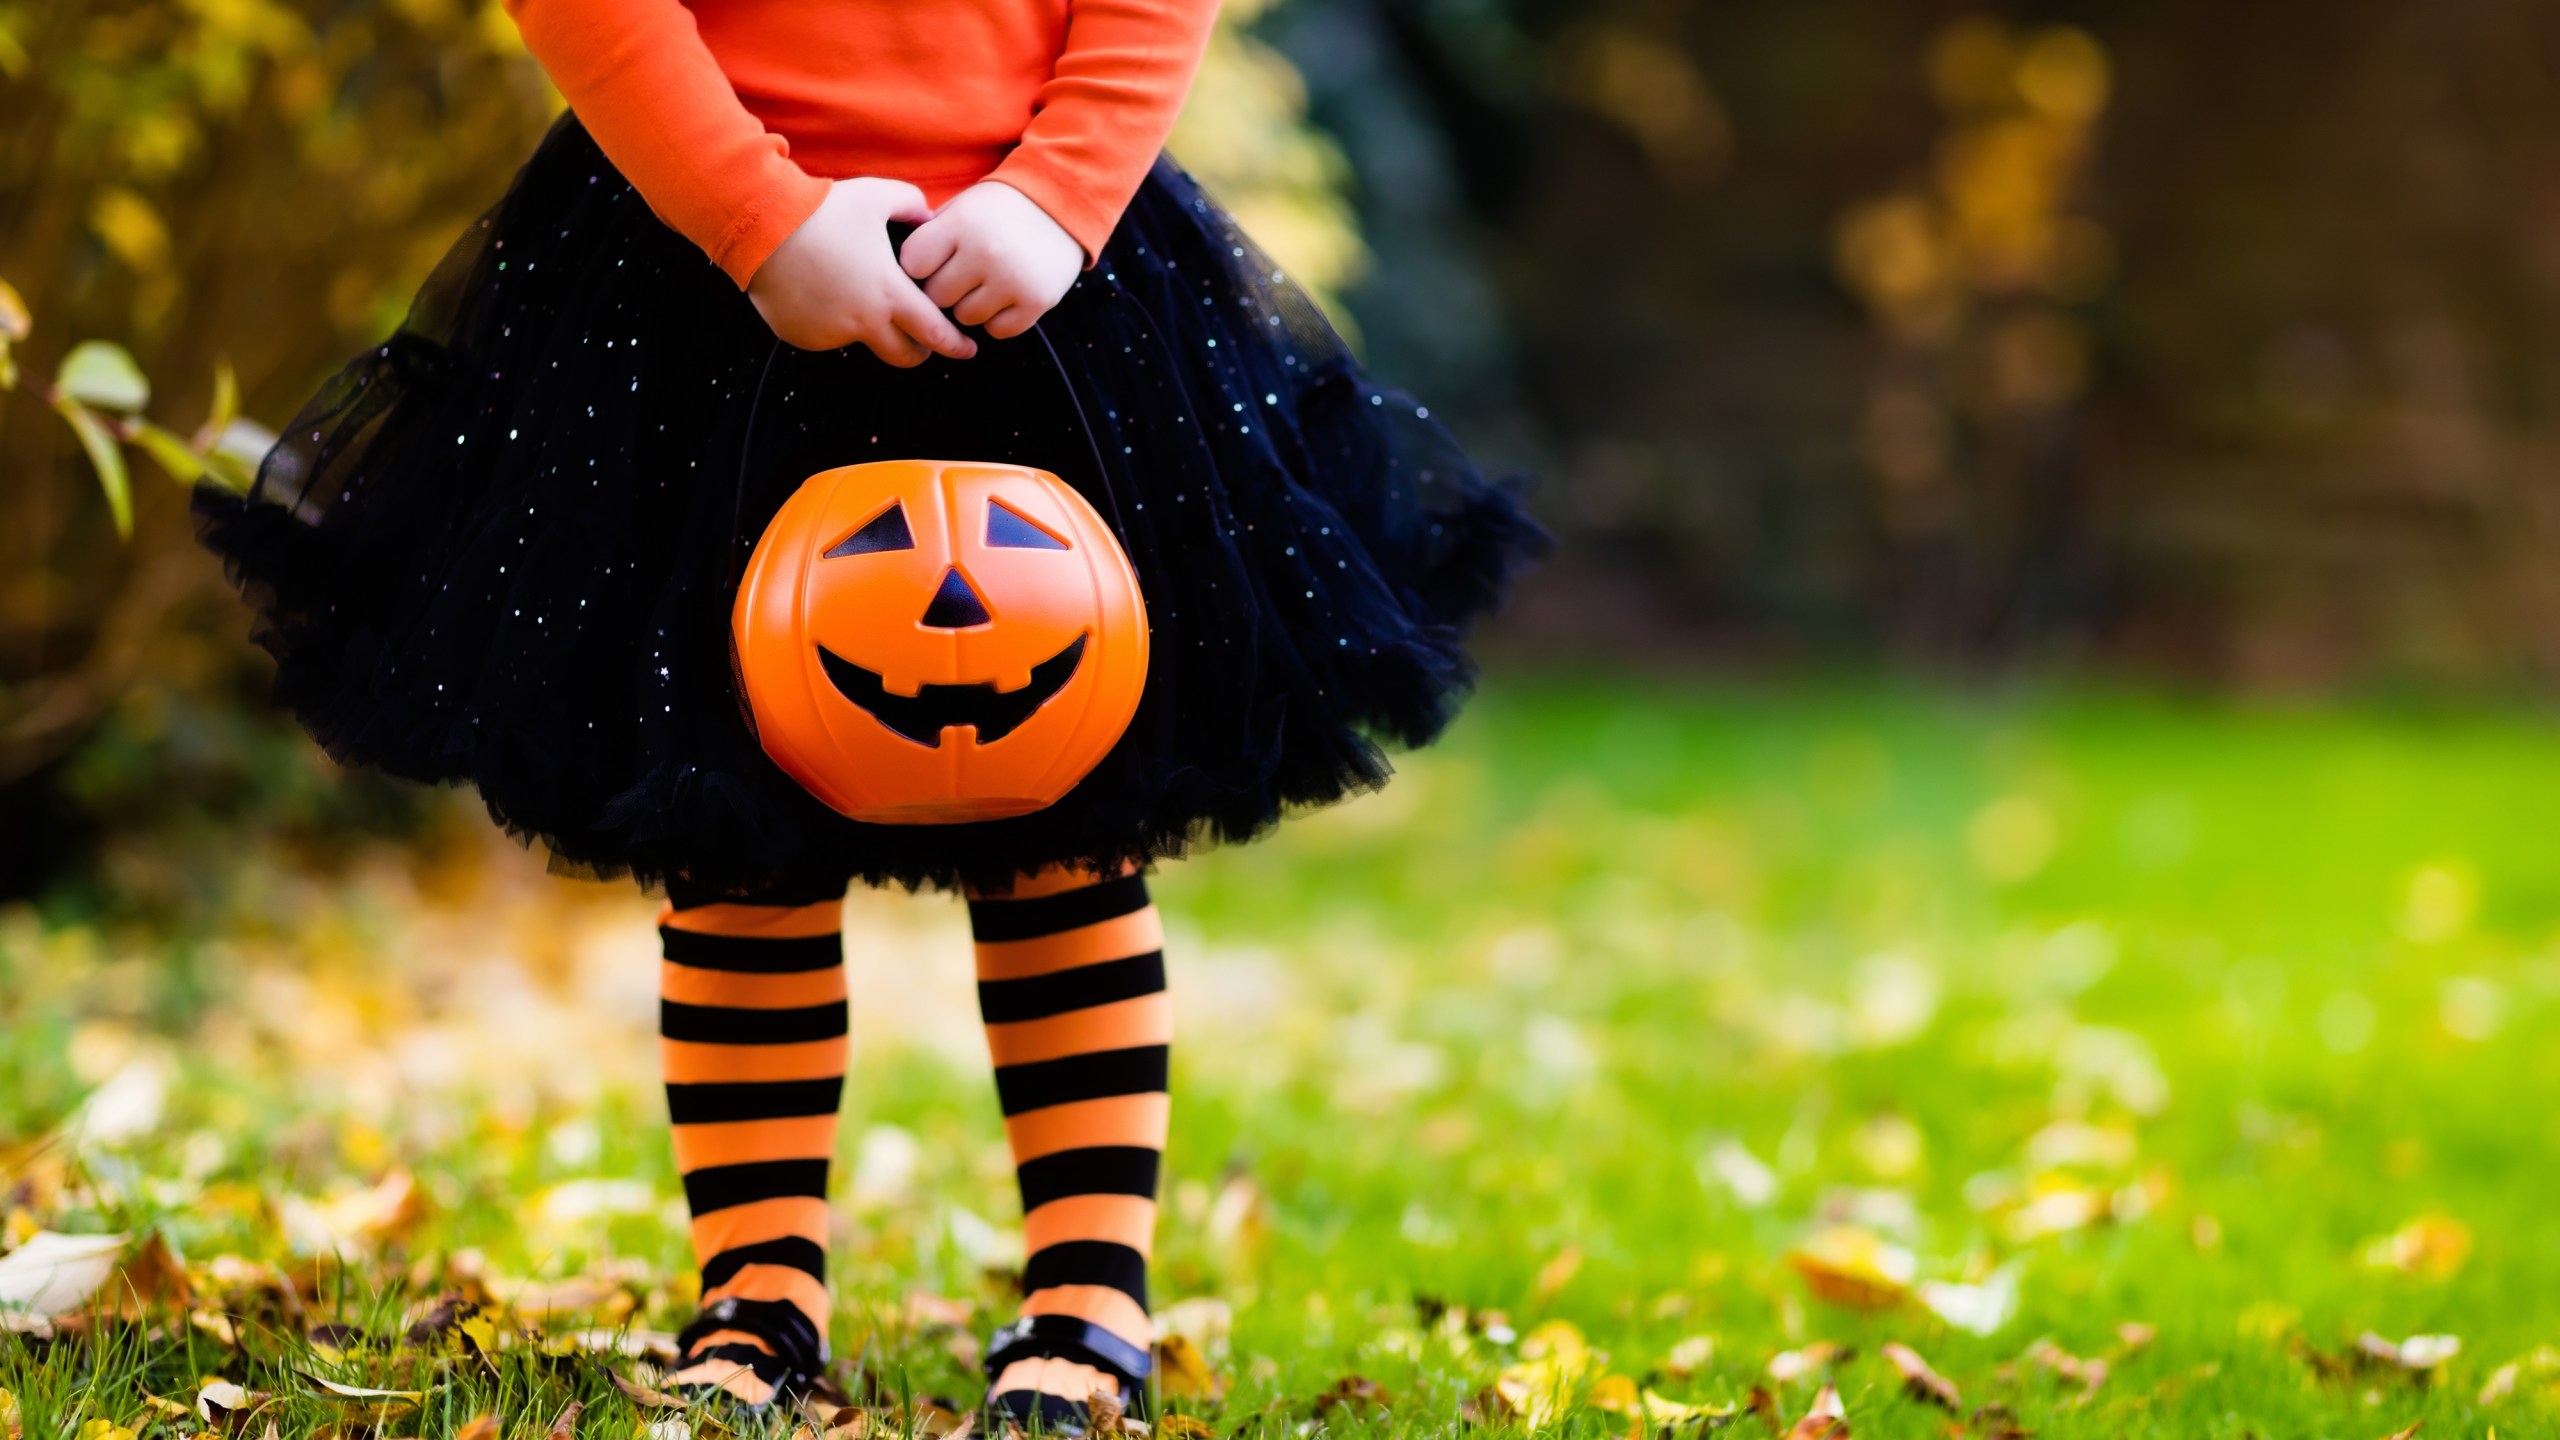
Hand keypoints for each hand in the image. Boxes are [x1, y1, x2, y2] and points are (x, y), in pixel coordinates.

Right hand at [748, 177, 977, 365]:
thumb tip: (928, 217)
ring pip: (863, 343)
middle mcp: (863, 322)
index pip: (935, 333)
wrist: (762, 225)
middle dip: (919, 352)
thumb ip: (912, 205)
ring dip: (871, 331)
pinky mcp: (803, 336)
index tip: (968, 349)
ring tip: (858, 296)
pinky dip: (832, 323)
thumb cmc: (823, 210)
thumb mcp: (877, 196)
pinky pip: (826, 337)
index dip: (956, 345)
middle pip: (904, 356)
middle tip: (923, 341)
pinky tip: (823, 293)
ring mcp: (831, 333)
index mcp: (889, 294)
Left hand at [897, 181, 1083, 340]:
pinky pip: (998, 330)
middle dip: (944, 288)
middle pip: (936, 297)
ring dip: (971, 305)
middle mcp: (985, 253)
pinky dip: (998, 319)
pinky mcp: (1036, 302)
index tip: (933, 260)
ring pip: (965, 317)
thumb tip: (896, 274)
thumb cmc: (1000, 210)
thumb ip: (931, 236)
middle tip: (962, 273)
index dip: (919, 266)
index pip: (912, 265)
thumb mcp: (962, 207)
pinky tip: (1006, 295)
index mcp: (961, 225)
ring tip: (987, 281)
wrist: (1061, 204)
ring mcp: (1012, 280)